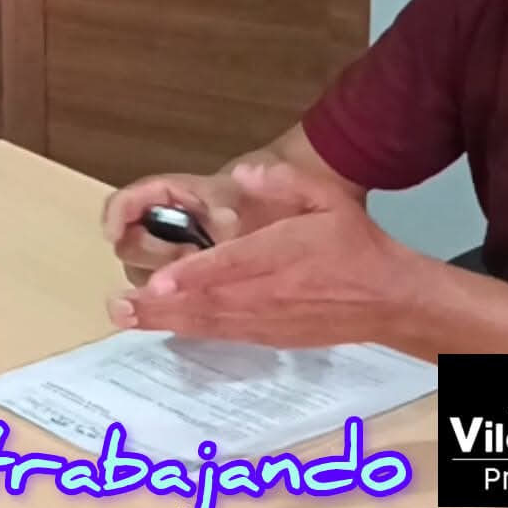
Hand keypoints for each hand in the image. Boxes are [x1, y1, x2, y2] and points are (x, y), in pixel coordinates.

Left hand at [107, 163, 429, 349]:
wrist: (388, 299)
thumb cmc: (355, 245)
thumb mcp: (329, 198)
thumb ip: (285, 181)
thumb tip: (244, 171)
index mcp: (283, 255)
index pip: (232, 266)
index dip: (193, 276)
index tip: (158, 283)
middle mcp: (270, 292)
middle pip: (209, 300)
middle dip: (161, 305)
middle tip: (118, 306)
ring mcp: (268, 319)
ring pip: (210, 322)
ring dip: (166, 321)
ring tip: (125, 317)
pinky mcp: (269, 336)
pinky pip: (223, 334)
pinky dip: (190, 330)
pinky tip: (161, 326)